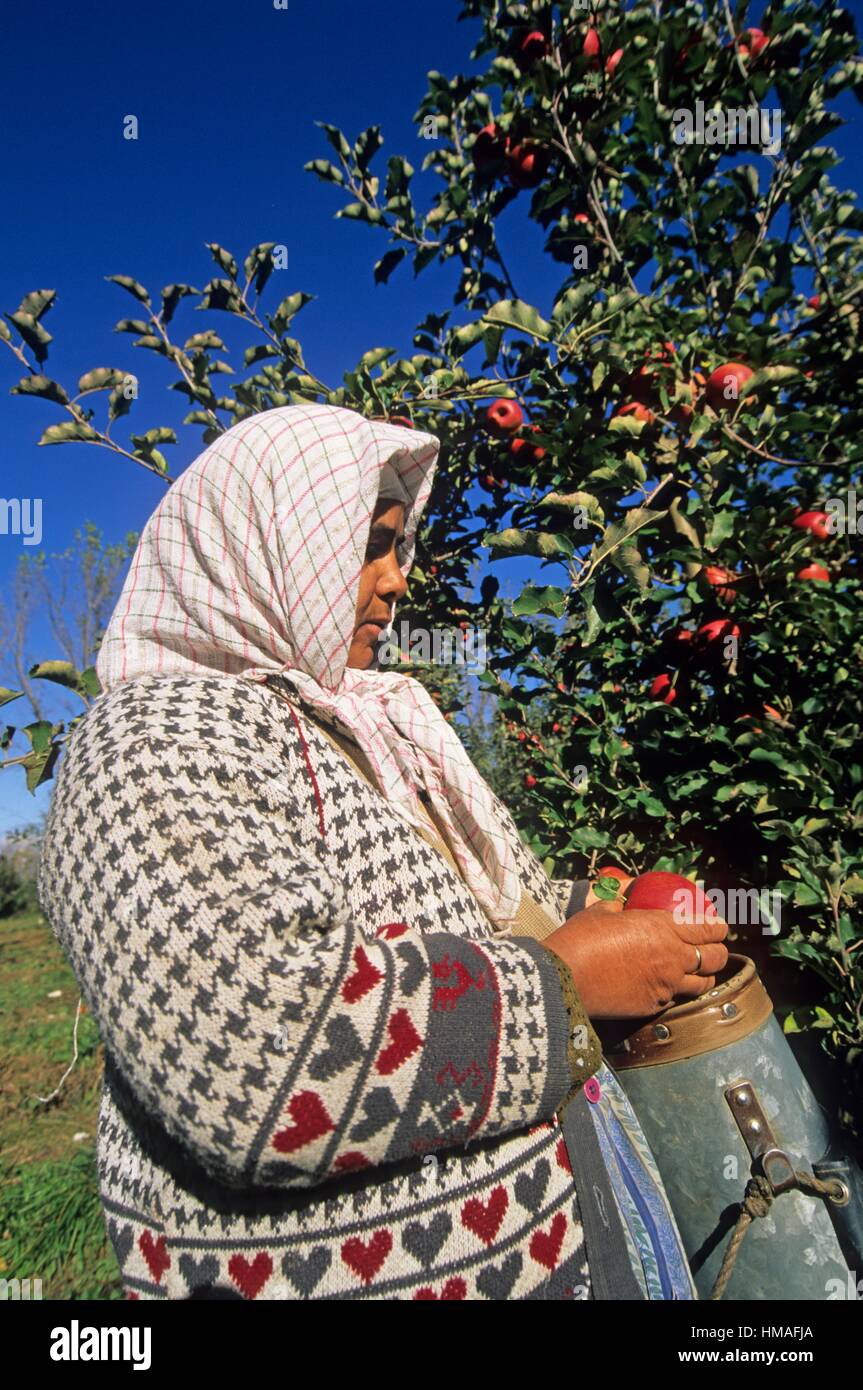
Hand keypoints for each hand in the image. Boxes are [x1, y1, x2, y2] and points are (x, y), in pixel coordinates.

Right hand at [543, 896, 728, 1018]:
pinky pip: (676, 998)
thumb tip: (622, 898)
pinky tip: (670, 987)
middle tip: (714, 949)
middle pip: (715, 957)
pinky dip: (677, 991)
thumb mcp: (602, 911)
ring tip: (700, 972)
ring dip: (705, 975)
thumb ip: (619, 904)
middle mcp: (672, 957)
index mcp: (662, 927)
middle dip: (719, 952)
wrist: (566, 978)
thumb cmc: (581, 939)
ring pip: (703, 983)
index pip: (707, 928)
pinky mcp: (655, 1005)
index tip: (720, 927)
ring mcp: (666, 984)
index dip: (718, 927)